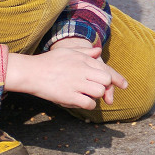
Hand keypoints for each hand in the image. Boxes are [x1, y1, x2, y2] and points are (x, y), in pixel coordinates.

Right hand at [5, 44, 126, 109]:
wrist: (30, 72)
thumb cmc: (48, 62)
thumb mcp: (67, 52)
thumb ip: (85, 51)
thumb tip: (98, 50)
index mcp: (83, 59)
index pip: (106, 69)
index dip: (117, 79)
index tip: (124, 85)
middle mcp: (82, 70)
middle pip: (105, 81)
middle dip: (104, 87)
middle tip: (94, 89)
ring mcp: (76, 83)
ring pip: (99, 92)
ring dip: (95, 95)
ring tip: (85, 93)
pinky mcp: (69, 96)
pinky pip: (88, 103)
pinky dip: (87, 104)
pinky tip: (79, 100)